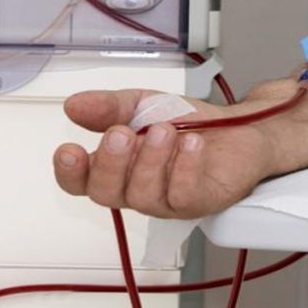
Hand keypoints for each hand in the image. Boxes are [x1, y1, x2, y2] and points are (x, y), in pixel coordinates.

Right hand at [52, 83, 291, 218]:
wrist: (238, 127)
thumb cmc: (185, 121)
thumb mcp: (141, 104)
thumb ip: (107, 107)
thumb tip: (73, 106)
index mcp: (115, 166)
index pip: (80, 181)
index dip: (69, 172)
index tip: (69, 150)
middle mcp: (135, 189)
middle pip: (105, 194)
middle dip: (110, 163)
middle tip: (122, 133)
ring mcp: (165, 200)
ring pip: (143, 196)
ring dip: (151, 160)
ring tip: (164, 129)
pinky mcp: (196, 203)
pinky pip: (182, 195)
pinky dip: (184, 167)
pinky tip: (191, 143)